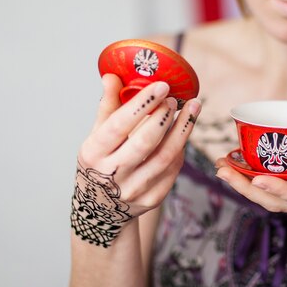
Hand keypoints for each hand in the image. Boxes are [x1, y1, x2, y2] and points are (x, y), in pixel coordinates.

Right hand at [71, 74, 200, 246]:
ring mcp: (134, 189)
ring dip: (183, 129)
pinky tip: (184, 131)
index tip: (161, 86)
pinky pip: (173, 169)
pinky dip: (181, 147)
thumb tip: (112, 76)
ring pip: (166, 156)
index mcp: (94, 154)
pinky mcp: (152, 198)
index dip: (142, 104)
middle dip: (164, 117)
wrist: (101, 210)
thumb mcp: (95, 137)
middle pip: (145, 142)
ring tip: (192, 107)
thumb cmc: (100, 164)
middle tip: (175, 98)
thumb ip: (107, 107)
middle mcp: (112, 175)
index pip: (119, 125)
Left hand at [215, 114, 286, 219]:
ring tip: (222, 168)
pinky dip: (256, 183)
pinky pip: (277, 194)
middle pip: (277, 203)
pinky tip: (240, 168)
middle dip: (247, 189)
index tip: (257, 178)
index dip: (280, 189)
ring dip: (246, 187)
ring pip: (273, 202)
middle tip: (222, 170)